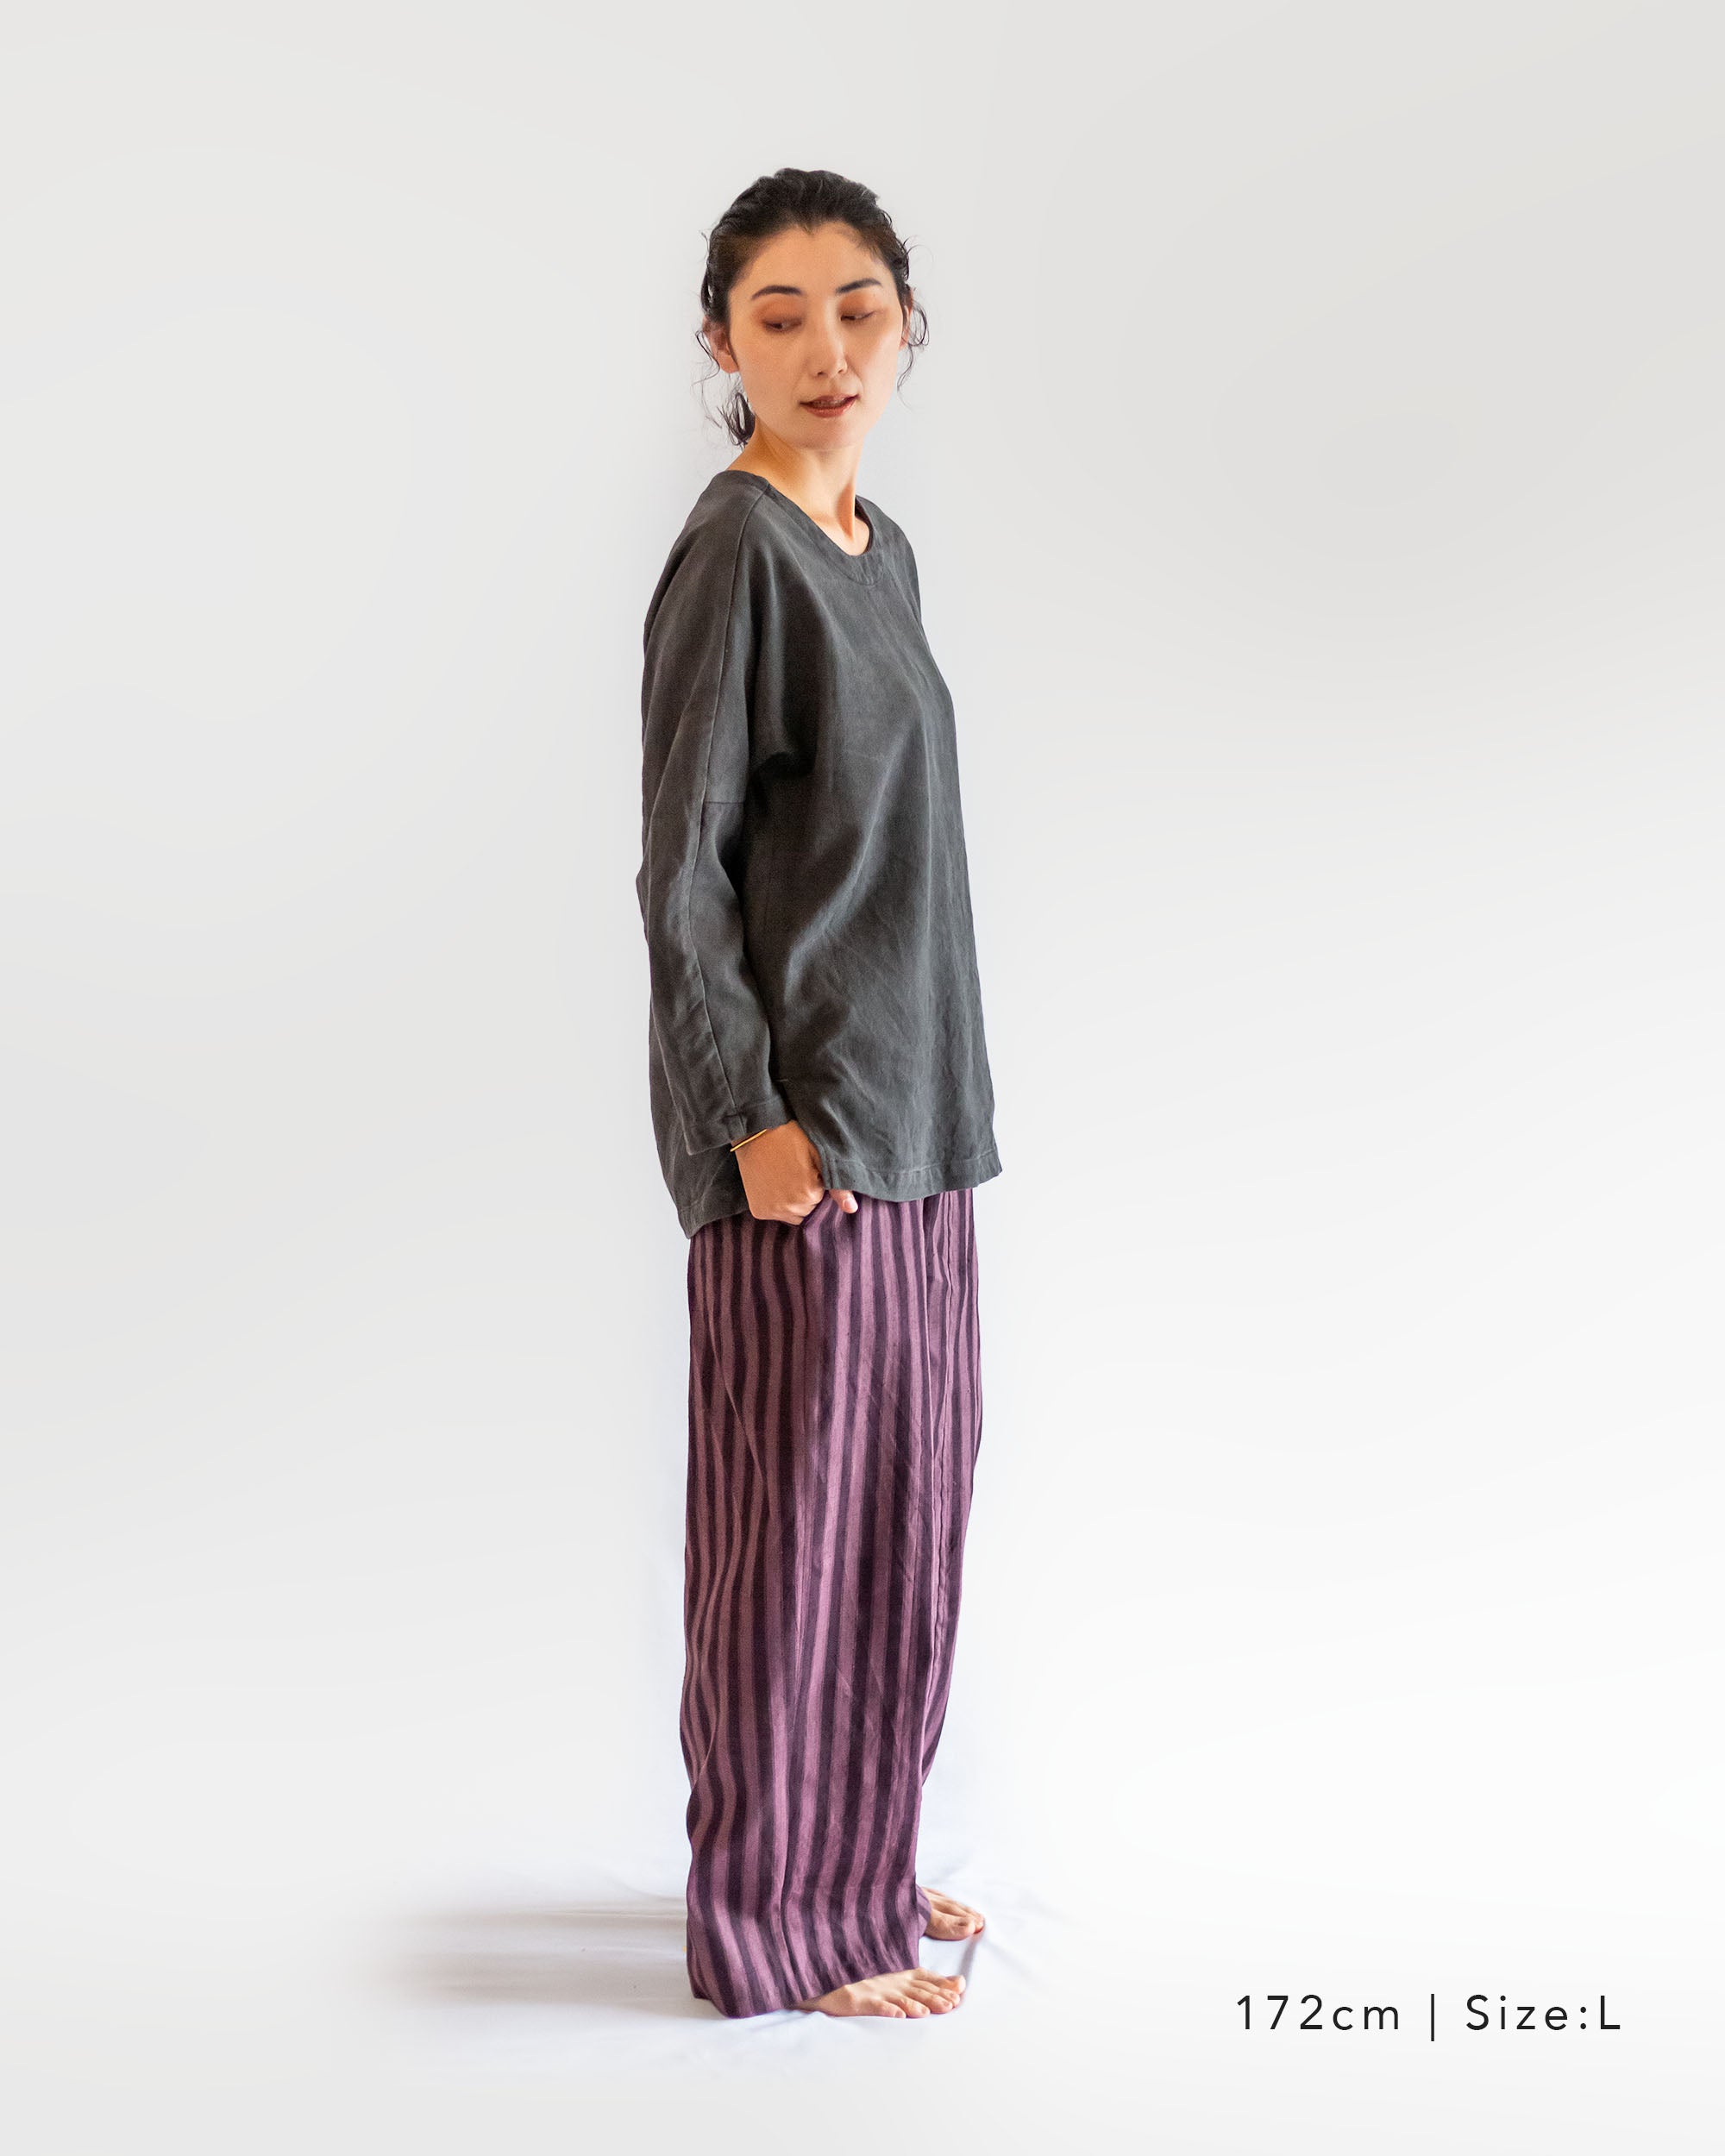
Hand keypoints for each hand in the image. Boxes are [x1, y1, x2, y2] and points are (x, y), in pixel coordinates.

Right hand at [735, 1120, 856, 1224]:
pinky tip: (775, 1184)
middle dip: (806, 1194)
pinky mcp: (759, 1211)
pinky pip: (776, 1214)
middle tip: (795, 1171)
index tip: (807, 1168)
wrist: (758, 1130)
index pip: (822, 1200)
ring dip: (792, 1201)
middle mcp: (790, 1207)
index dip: (816, 1183)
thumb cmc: (792, 1138)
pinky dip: (777, 1203)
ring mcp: (772, 1210)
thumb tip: (852, 1210)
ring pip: (793, 1214)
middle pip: (808, 1209)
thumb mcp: (819, 1156)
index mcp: (809, 1194)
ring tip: (785, 1177)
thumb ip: (838, 1186)